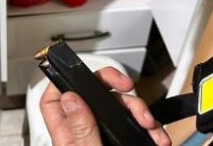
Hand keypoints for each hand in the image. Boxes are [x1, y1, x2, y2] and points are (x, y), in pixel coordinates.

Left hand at [39, 66, 171, 145]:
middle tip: (126, 86)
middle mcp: (85, 135)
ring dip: (139, 110)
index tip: (80, 73)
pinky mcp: (125, 143)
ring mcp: (106, 139)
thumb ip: (80, 130)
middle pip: (93, 96)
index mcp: (67, 137)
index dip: (62, 81)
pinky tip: (158, 136)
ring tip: (149, 124)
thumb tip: (71, 98)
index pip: (54, 100)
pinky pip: (138, 128)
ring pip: (120, 110)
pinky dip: (151, 128)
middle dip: (114, 86)